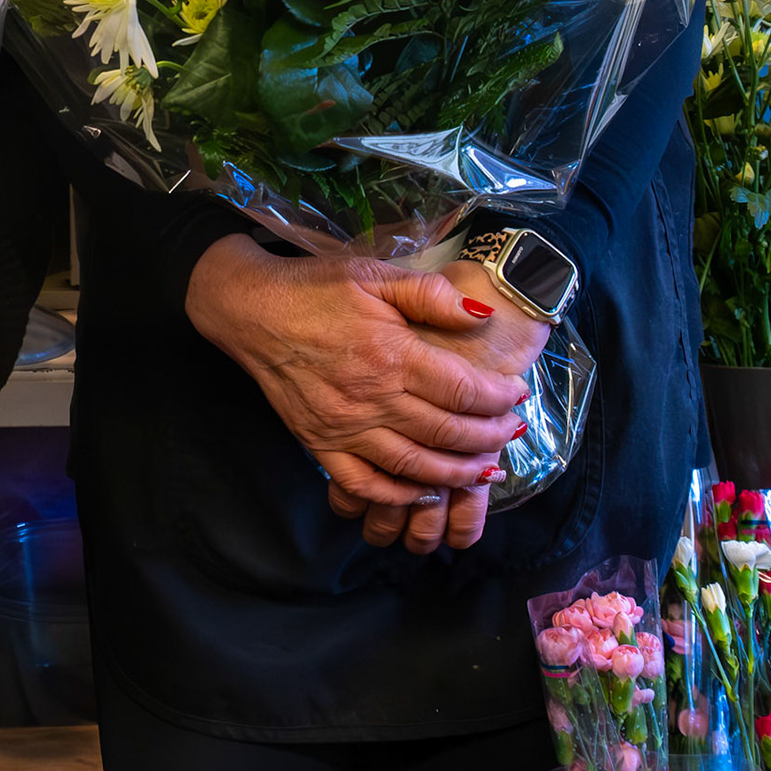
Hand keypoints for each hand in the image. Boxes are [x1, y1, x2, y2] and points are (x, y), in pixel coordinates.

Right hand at [333, 261, 549, 554]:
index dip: (500, 397)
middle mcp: (372, 398)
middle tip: (512, 432)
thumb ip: (429, 294)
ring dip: (458, 474)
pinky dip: (400, 495)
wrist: (251, 311)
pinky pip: (366, 484)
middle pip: (447, 433)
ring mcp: (345, 428)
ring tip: (486, 470)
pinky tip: (424, 490)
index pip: (464, 390)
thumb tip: (481, 315)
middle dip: (490, 437)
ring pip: (415, 467)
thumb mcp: (374, 275)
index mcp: (391, 354)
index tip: (519, 393)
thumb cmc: (315, 289)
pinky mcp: (321, 445)